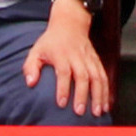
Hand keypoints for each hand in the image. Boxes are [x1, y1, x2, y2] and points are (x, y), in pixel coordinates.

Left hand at [25, 3, 110, 117]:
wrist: (70, 24)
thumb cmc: (51, 42)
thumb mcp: (36, 50)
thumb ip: (31, 67)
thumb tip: (30, 83)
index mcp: (61, 54)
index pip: (63, 72)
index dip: (63, 88)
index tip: (61, 103)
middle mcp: (77, 57)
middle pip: (82, 76)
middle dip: (82, 95)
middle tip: (79, 112)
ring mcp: (89, 59)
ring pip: (97, 77)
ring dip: (98, 95)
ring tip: (97, 112)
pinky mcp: (96, 61)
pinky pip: (104, 76)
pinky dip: (106, 91)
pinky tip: (105, 105)